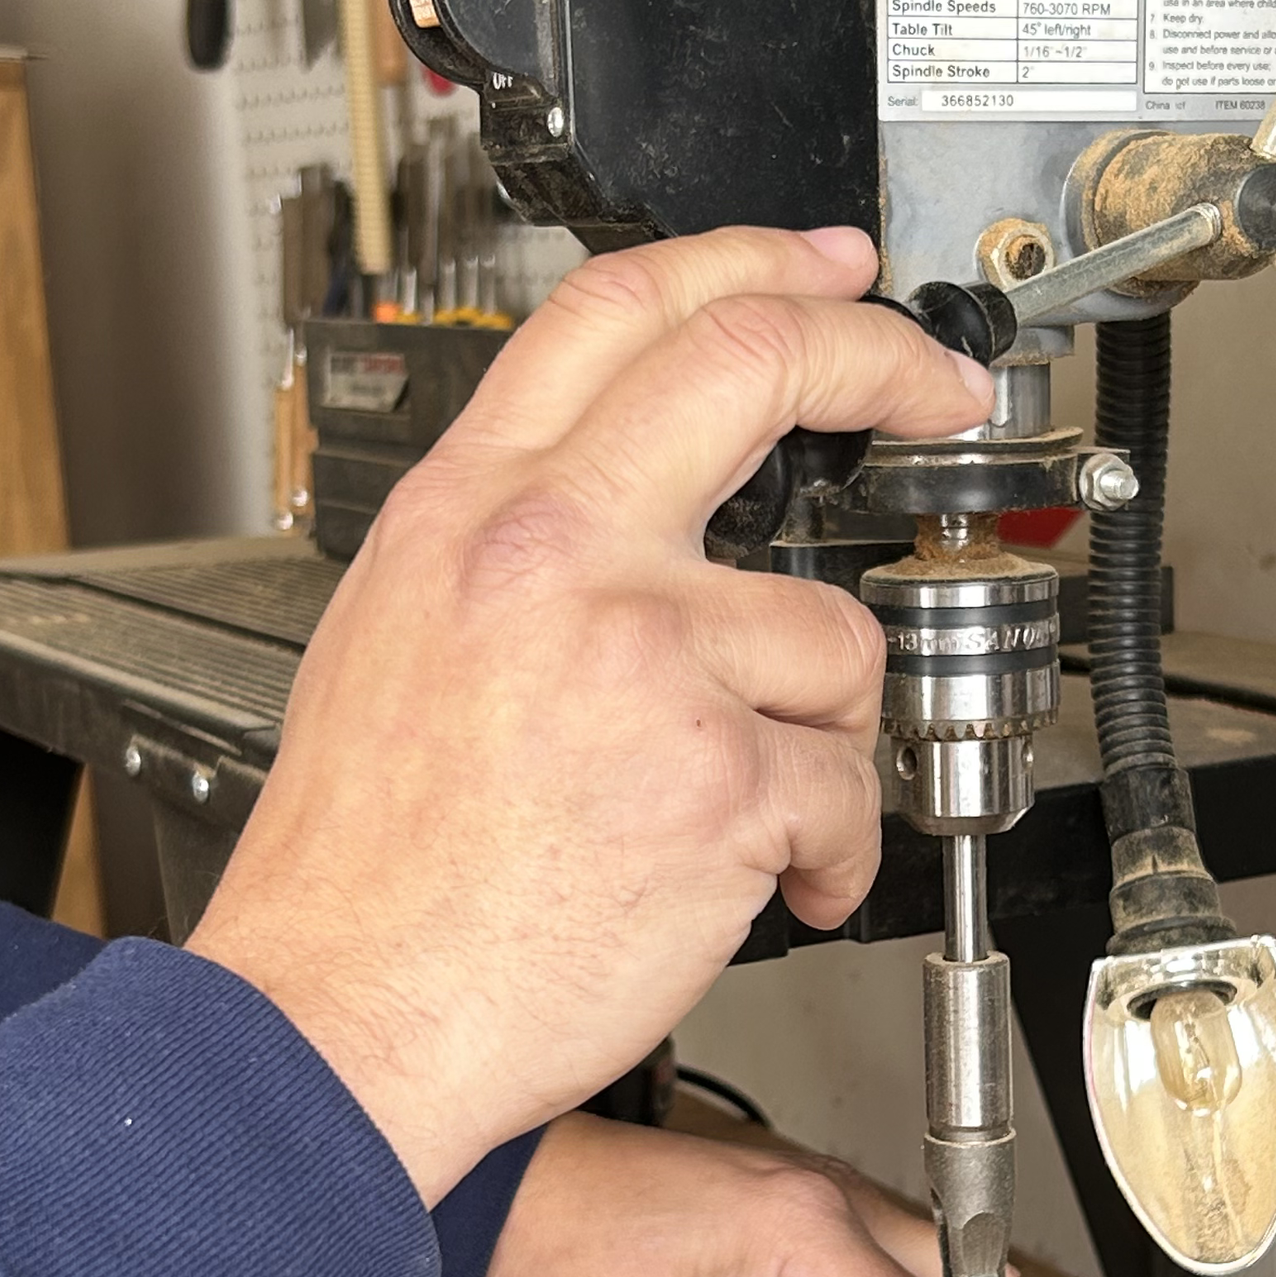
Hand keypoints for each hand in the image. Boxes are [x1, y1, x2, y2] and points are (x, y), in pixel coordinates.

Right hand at [189, 228, 991, 1200]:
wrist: (341, 1016)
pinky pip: (842, 788)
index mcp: (469, 513)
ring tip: (750, 813)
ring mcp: (644, 656)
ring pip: (831, 638)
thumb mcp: (396, 640)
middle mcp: (556, 554)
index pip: (618, 313)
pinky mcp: (719, 774)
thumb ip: (509, 551)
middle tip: (934, 386)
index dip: (744, 261)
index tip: (822, 266)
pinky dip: (824, 850)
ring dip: (823, 735)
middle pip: (755, 363)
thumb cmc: (362, 871)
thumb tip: (621, 510)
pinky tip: (758, 884)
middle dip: (881, 356)